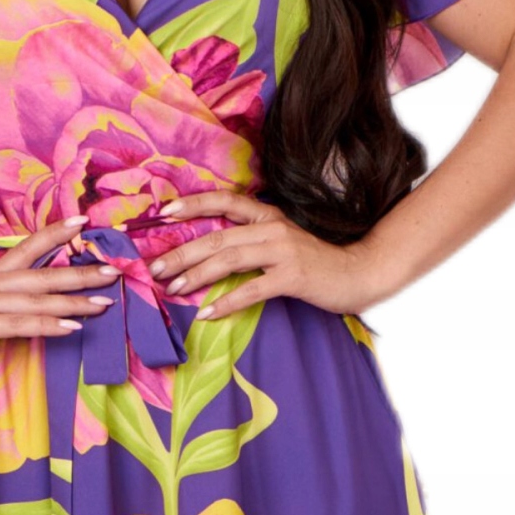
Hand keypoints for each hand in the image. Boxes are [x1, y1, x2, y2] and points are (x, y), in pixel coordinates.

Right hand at [0, 215, 125, 388]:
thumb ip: (3, 297)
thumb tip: (34, 292)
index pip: (27, 246)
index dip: (55, 232)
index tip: (85, 220)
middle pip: (42, 273)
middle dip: (80, 271)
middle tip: (114, 270)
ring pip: (36, 299)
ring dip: (72, 301)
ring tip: (103, 304)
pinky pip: (20, 324)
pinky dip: (47, 324)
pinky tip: (71, 328)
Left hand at [149, 193, 384, 319]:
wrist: (359, 273)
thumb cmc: (316, 263)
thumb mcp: (283, 244)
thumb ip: (253, 242)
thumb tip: (212, 255)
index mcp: (268, 217)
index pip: (225, 202)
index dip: (194, 204)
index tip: (164, 213)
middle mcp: (273, 228)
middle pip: (218, 237)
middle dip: (182, 253)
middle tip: (155, 269)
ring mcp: (283, 251)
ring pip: (229, 259)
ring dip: (196, 275)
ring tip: (173, 289)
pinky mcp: (293, 276)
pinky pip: (252, 289)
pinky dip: (227, 301)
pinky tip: (207, 312)